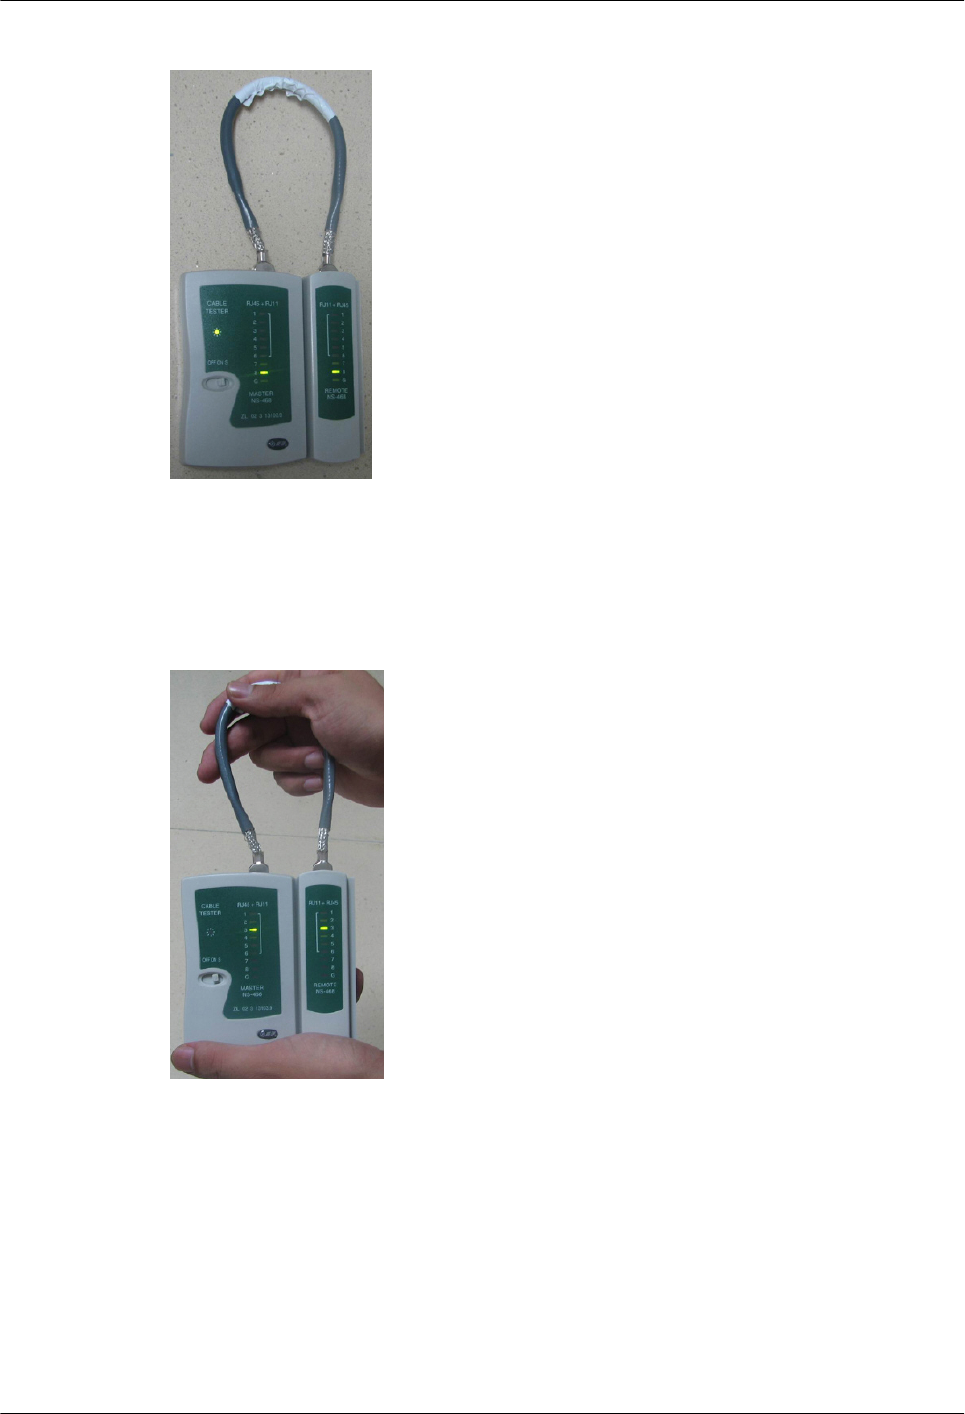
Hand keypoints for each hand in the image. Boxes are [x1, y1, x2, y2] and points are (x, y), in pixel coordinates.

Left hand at [172, 969, 382, 1077]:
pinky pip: (328, 1018)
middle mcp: (280, 1074)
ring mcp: (308, 1063)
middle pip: (264, 1025)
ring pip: (298, 1017)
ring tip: (316, 970)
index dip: (227, 1013)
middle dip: (275, 995)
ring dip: (309, 991)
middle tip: (278, 966)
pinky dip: (336, 999)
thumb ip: (228, 1060)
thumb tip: (183, 1057)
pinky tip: (344, 982)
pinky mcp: (334, 1052)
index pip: (227, 1047)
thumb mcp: (273, 1064)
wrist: (387, 1082)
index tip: (229, 978)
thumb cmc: (339, 1082)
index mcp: (257, 1081)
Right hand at [197, 670, 382, 805]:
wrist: (403, 766)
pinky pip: (286, 776)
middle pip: (252, 725)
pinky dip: (298, 779)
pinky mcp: (314, 765)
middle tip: (213, 769)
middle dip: (236, 747)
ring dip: (287, 762)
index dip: (226, 707)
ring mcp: (308, 736)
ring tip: (315, 761)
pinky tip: (318, 777)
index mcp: (304, 678)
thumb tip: (235, 692)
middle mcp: (302, 706)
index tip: (208, 728)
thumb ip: (273, 695)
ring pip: (268, 755)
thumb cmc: (373, 721)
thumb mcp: (320, 697)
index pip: (253, 688)